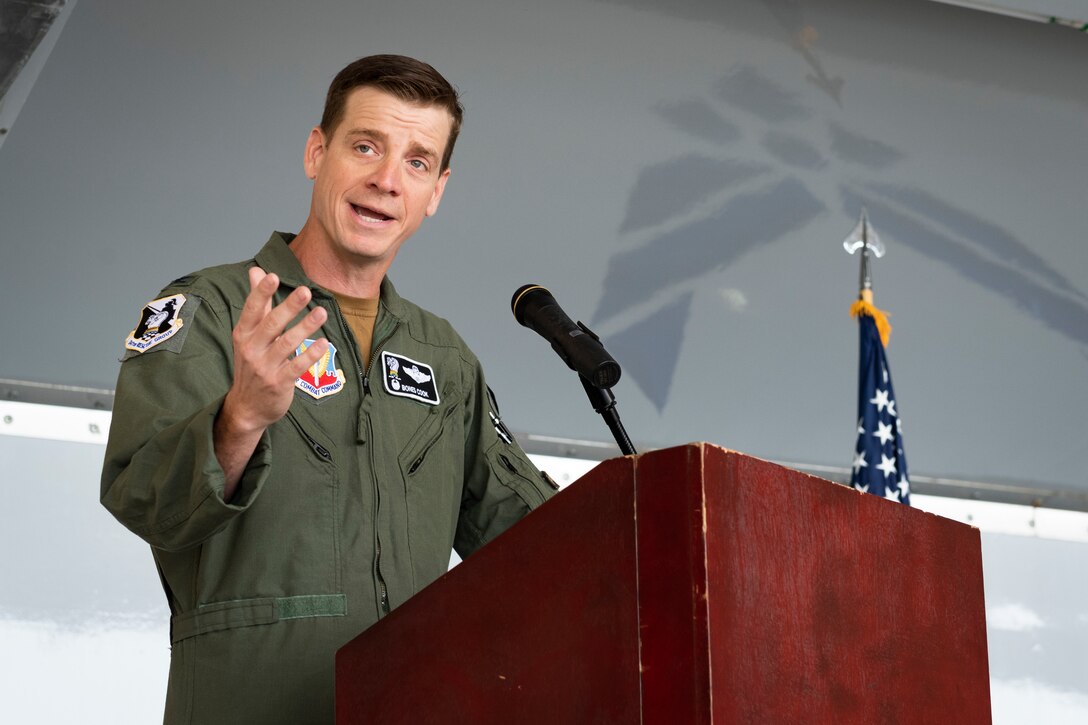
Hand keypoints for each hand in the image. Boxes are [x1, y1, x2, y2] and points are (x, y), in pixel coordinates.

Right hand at [215, 267, 328, 496]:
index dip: (260, 293)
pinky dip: (310, 354)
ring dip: (305, 327)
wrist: (246, 407)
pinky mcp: (279, 383)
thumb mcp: (248, 335)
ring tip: (322, 313)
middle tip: (305, 291)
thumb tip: (256, 271)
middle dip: (289, 307)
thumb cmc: (251, 364)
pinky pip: (297, 366)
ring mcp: (265, 367)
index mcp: (243, 334)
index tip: (271, 276)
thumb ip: (257, 303)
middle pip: (272, 324)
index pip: (252, 310)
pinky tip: (323, 343)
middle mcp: (252, 349)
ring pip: (287, 343)